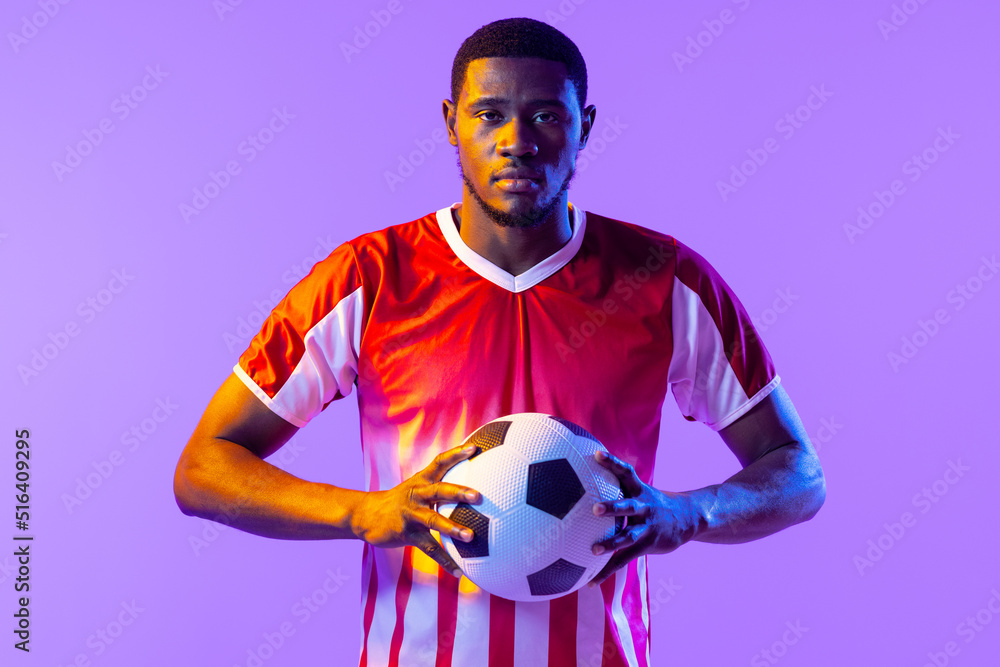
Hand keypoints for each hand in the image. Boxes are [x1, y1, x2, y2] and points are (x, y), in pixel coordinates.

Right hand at [351, 443, 481, 576]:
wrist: (364, 515)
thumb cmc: (398, 502)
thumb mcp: (414, 488)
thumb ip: (437, 486)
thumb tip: (468, 488)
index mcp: (420, 481)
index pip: (440, 462)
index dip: (456, 454)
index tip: (474, 447)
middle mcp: (416, 494)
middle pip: (439, 490)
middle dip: (459, 492)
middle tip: (478, 496)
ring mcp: (410, 514)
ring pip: (433, 520)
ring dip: (452, 528)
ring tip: (470, 536)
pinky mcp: (405, 534)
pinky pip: (428, 548)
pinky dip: (445, 560)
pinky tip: (458, 571)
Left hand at [588, 450, 697, 586]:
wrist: (689, 518)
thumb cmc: (655, 503)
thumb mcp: (643, 489)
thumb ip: (620, 484)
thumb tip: (590, 473)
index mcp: (640, 490)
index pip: (625, 472)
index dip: (611, 462)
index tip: (596, 453)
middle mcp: (643, 507)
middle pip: (627, 506)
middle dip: (612, 507)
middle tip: (594, 508)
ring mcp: (647, 527)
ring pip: (628, 536)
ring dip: (611, 543)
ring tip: (594, 550)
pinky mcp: (647, 545)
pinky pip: (625, 560)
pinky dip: (607, 570)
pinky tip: (591, 581)